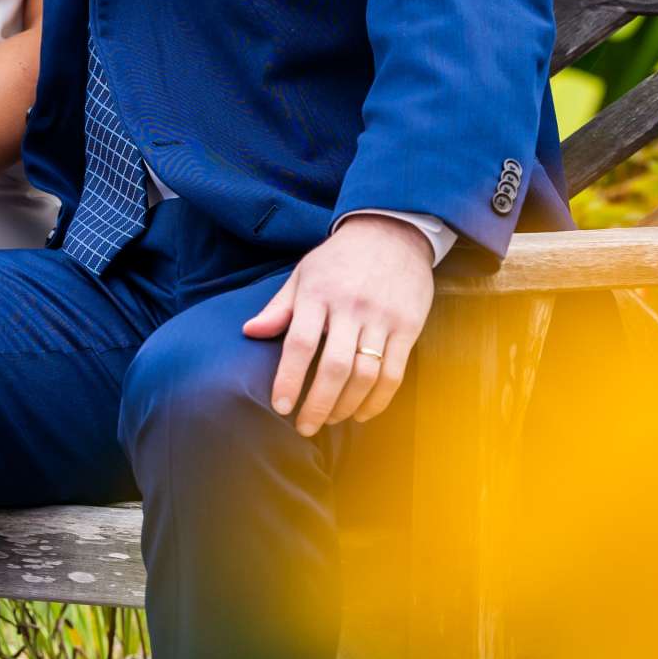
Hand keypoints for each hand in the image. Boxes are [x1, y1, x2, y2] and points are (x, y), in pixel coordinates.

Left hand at [242, 216, 435, 435]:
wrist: (393, 231)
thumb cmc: (339, 258)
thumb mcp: (303, 273)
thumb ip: (279, 307)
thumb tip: (250, 331)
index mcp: (318, 294)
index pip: (300, 345)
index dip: (288, 380)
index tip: (279, 406)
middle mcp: (351, 307)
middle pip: (334, 367)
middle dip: (317, 404)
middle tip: (304, 427)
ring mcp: (382, 317)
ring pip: (366, 374)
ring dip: (346, 405)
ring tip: (330, 419)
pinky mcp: (408, 326)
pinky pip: (395, 372)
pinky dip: (379, 400)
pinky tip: (362, 413)